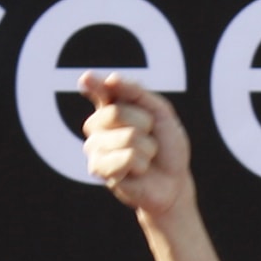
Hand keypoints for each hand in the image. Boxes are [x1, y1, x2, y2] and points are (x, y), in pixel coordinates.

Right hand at [79, 72, 192, 224]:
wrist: (173, 182)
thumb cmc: (166, 146)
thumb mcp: (160, 113)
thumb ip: (137, 93)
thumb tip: (111, 79)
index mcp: (111, 106)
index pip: (99, 90)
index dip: (94, 83)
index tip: (87, 79)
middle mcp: (97, 125)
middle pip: (117, 112)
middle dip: (144, 124)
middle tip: (149, 137)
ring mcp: (94, 146)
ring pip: (127, 137)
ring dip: (147, 147)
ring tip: (145, 156)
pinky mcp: (97, 169)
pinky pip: (127, 158)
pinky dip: (142, 164)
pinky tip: (138, 171)